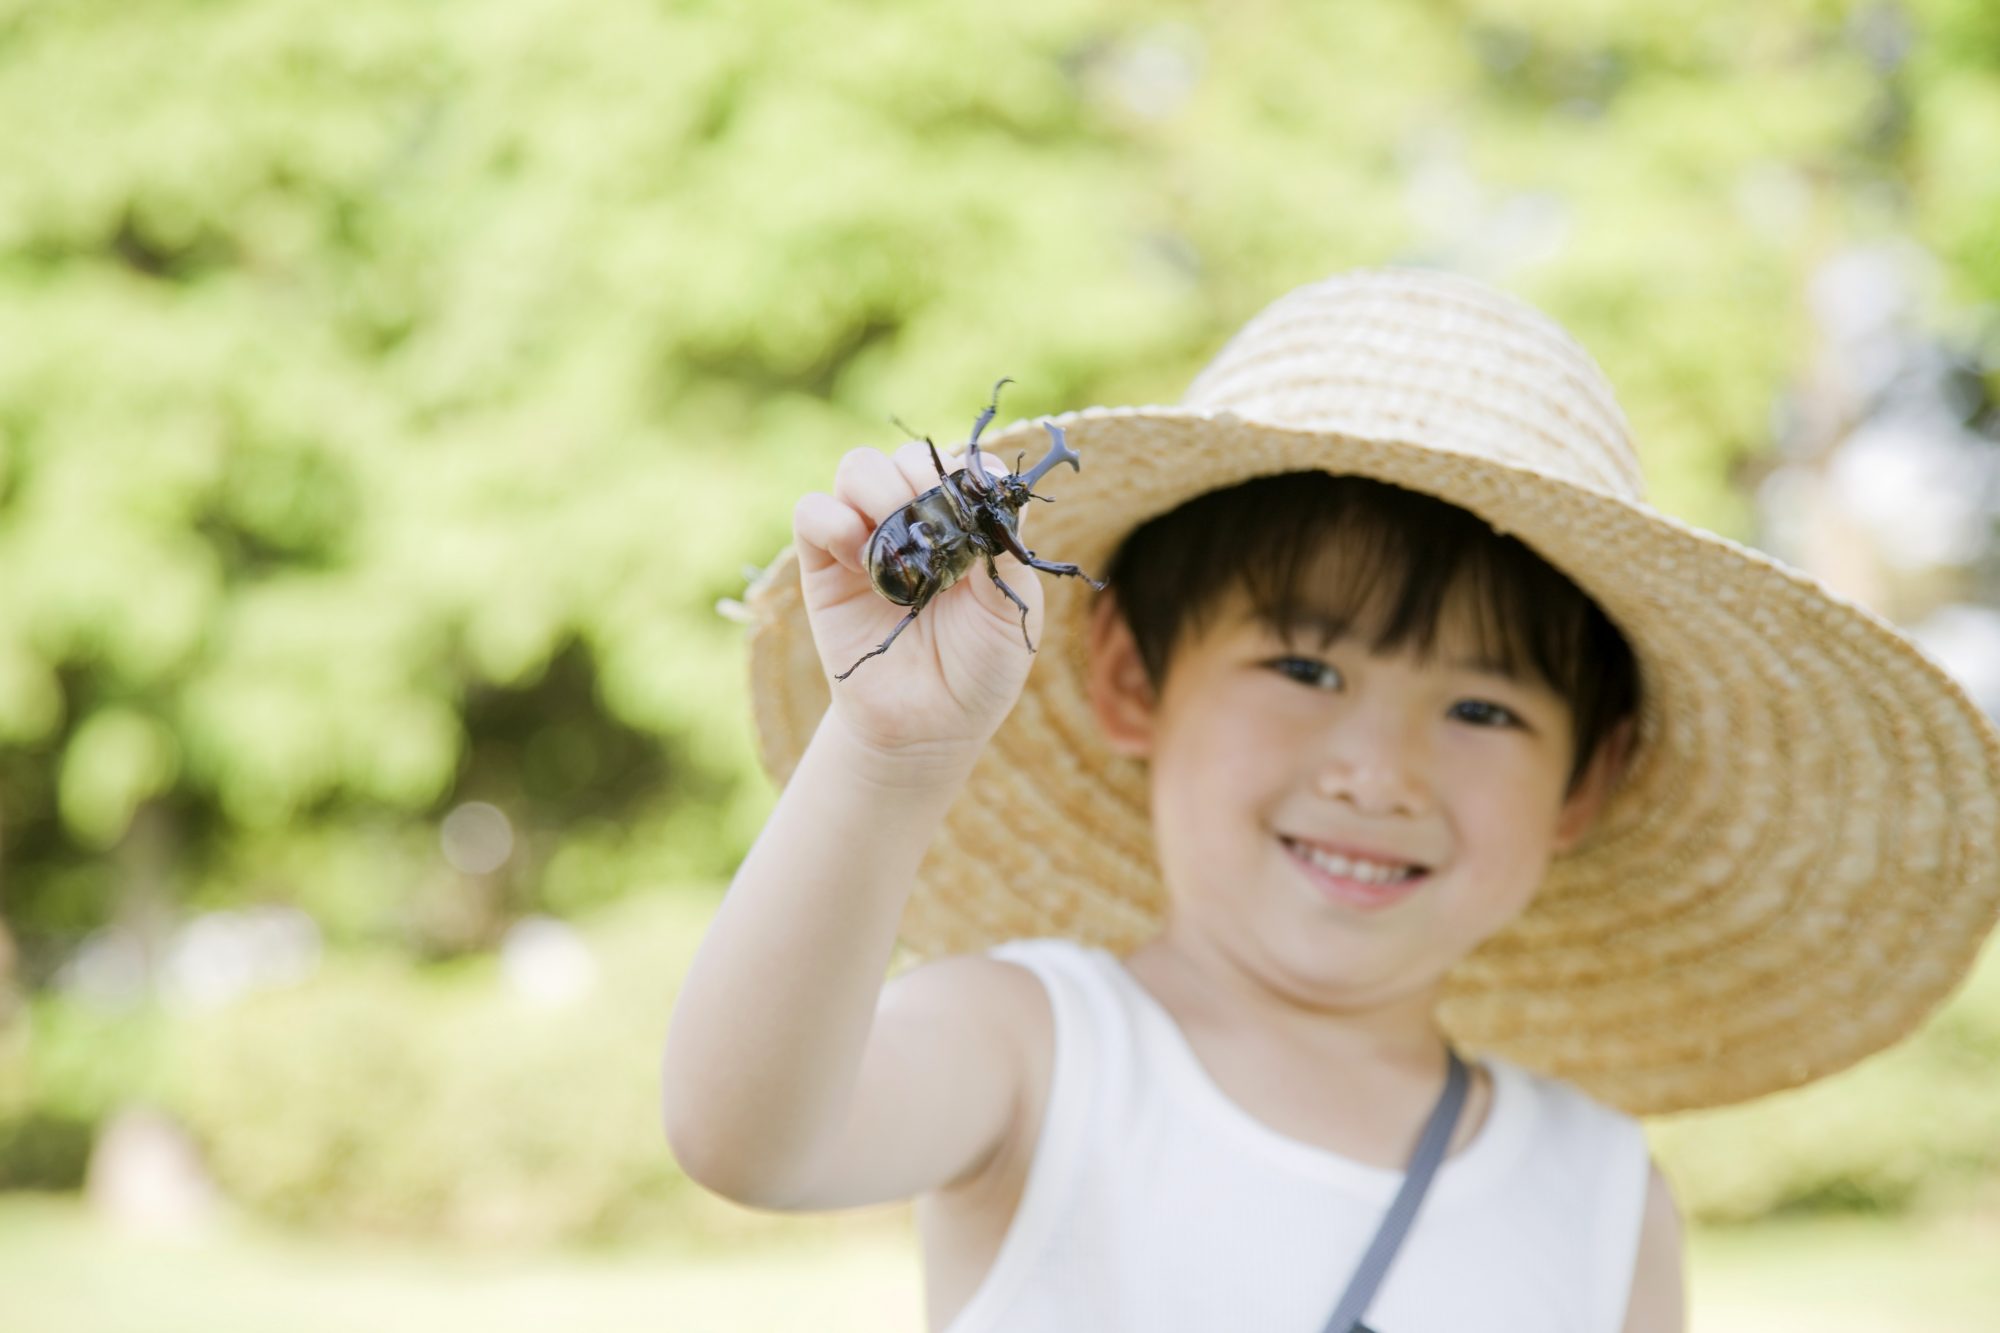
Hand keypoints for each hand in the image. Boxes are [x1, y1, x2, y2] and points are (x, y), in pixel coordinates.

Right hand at [792, 441, 1044, 766]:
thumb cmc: (979, 670)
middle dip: (920, 477)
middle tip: (929, 521)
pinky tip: (859, 557)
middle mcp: (916, 524)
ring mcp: (868, 539)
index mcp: (965, 526)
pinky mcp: (823, 564)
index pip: (963, 467)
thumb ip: (1006, 551)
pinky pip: (812, 511)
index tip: (974, 507)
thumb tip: (991, 495)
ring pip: (858, 468)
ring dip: (877, 489)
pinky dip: (833, 519)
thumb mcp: (1011, 612)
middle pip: (906, 458)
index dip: (967, 475)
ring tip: (891, 537)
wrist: (927, 727)